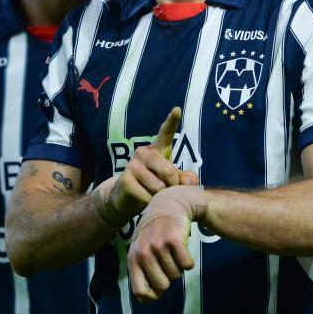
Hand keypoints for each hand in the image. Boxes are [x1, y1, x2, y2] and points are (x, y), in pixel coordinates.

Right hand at [95, 107, 197, 227]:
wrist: (125, 197)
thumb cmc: (153, 185)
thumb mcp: (171, 180)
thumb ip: (185, 179)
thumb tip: (187, 181)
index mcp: (157, 149)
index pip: (166, 133)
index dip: (172, 121)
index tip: (177, 109)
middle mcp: (143, 152)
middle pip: (169, 172)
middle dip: (172, 187)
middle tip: (165, 191)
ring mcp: (132, 165)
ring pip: (158, 188)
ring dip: (159, 197)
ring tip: (151, 194)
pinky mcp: (125, 180)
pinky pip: (147, 197)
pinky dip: (148, 203)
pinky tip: (142, 199)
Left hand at [127, 185, 206, 301]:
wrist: (168, 203)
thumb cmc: (155, 233)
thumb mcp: (142, 250)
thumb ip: (143, 273)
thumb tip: (149, 299)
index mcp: (133, 258)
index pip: (140, 292)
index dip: (153, 295)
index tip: (159, 289)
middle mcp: (143, 252)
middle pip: (162, 286)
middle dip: (169, 278)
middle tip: (168, 263)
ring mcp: (158, 245)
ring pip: (177, 275)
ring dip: (179, 267)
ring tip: (174, 252)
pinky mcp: (174, 239)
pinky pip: (187, 265)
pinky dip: (189, 261)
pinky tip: (183, 248)